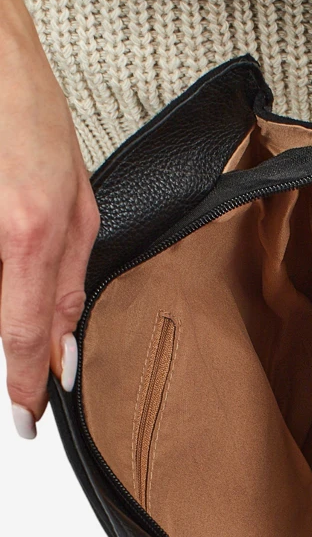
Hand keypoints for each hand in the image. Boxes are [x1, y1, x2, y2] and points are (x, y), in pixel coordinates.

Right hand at [0, 0, 98, 437]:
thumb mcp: (79, 205)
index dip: (23, 385)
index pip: (21, 335)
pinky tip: (3, 222)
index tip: (26, 419)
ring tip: (11, 221)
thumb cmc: (29, 117)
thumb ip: (70, 284)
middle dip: (15, 316)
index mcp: (27, 233)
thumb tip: (63, 348)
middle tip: (22, 253)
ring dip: (3, 281)